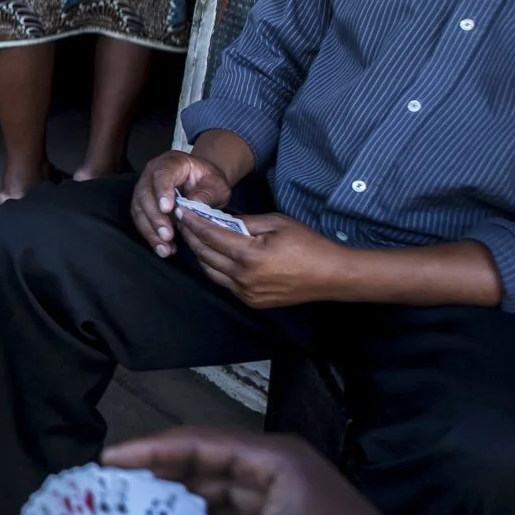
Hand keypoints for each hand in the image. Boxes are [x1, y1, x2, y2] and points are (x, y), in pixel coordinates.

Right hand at [105, 428, 439, 514]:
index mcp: (276, 459)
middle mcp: (271, 467)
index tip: (108, 460)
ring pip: (210, 489)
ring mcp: (273, 494)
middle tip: (107, 490)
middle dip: (156, 476)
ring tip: (125, 513)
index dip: (151, 450)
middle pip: (201, 461)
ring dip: (173, 503)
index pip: (200, 442)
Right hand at [132, 149, 234, 257]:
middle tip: (167, 235)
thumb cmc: (209, 182)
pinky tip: (163, 248)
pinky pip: (140, 220)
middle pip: (145, 194)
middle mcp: (152, 173)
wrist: (201, 183)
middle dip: (155, 218)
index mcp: (172, 162)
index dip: (162, 191)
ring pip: (139, 209)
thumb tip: (194, 207)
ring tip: (165, 249)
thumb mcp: (216, 185)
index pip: (162, 174)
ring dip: (150, 231)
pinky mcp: (141, 204)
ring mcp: (144, 188)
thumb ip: (207, 193)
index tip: (167, 209)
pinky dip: (150, 235)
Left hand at [177, 210, 349, 308]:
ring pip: (211, 272)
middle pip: (205, 255)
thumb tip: (223, 221)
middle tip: (185, 224)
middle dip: (192, 237)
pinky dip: (216, 269)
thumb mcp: (277, 223)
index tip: (183, 212)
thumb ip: (246, 221)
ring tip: (197, 239)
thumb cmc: (308, 245)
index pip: (210, 236)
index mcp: (248, 255)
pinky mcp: (252, 301)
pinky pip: (225, 283)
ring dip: (201, 254)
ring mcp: (246, 292)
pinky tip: (216, 257)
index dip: (194, 223)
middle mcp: (243, 277)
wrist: (331, 276)